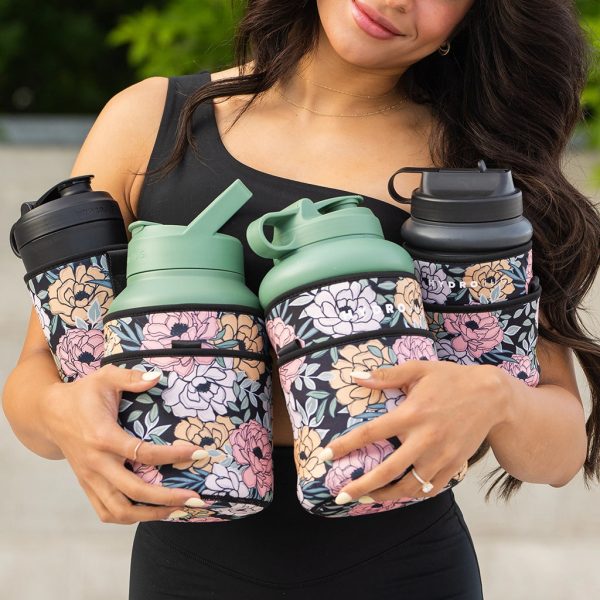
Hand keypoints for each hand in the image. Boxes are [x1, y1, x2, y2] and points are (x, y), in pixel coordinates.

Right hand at [42, 364, 208, 523]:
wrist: (50, 414)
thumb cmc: (82, 394)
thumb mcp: (105, 377)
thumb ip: (131, 377)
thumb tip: (157, 377)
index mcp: (104, 437)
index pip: (143, 453)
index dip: (173, 455)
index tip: (197, 452)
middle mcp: (96, 463)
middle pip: (135, 491)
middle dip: (168, 498)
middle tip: (195, 498)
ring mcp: (90, 478)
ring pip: (120, 510)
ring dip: (150, 515)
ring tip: (177, 510)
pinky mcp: (87, 486)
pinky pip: (107, 512)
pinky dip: (130, 517)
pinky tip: (152, 512)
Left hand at [318, 360, 508, 503]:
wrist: (492, 396)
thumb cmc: (451, 379)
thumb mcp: (418, 370)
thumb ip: (386, 375)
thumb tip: (355, 376)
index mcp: (411, 414)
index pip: (370, 433)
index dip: (345, 445)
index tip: (326, 455)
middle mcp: (424, 439)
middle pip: (387, 470)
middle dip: (361, 486)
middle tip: (340, 495)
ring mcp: (441, 455)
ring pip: (409, 487)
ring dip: (385, 496)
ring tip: (366, 498)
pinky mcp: (454, 465)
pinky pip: (430, 488)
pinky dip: (413, 494)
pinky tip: (399, 493)